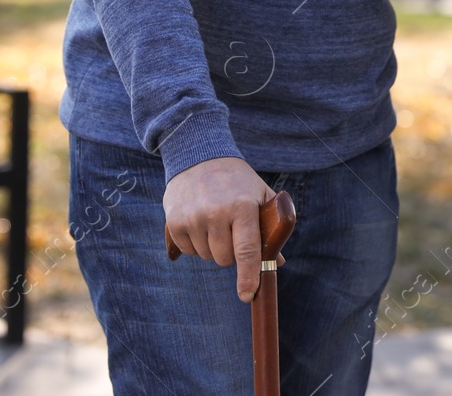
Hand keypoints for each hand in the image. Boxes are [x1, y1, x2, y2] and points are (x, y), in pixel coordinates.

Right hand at [163, 156, 276, 301]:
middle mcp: (216, 213)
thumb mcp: (259, 195)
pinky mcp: (174, 221)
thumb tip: (277, 262)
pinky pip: (189, 251)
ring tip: (214, 220)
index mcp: (242, 206)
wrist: (198, 156)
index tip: (247, 295)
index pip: (247, 250)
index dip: (248, 276)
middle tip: (231, 230)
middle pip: (225, 259)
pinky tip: (199, 222)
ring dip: (213, 247)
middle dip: (231, 253)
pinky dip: (196, 244)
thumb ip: (271, 228)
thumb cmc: (237, 181)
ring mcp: (193, 218)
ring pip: (207, 257)